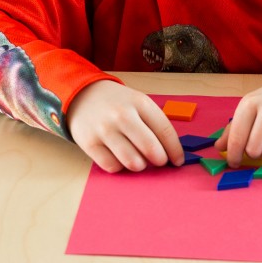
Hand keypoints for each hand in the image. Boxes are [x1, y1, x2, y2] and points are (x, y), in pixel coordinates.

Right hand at [67, 80, 184, 172]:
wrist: (83, 95)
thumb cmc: (118, 103)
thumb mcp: (139, 103)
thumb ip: (154, 124)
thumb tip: (171, 152)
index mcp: (140, 103)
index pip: (165, 131)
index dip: (175, 150)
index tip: (178, 160)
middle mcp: (123, 116)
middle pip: (151, 149)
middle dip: (160, 160)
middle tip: (159, 160)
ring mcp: (105, 130)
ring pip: (133, 162)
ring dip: (140, 165)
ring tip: (139, 158)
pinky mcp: (90, 144)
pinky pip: (113, 167)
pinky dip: (120, 167)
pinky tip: (120, 156)